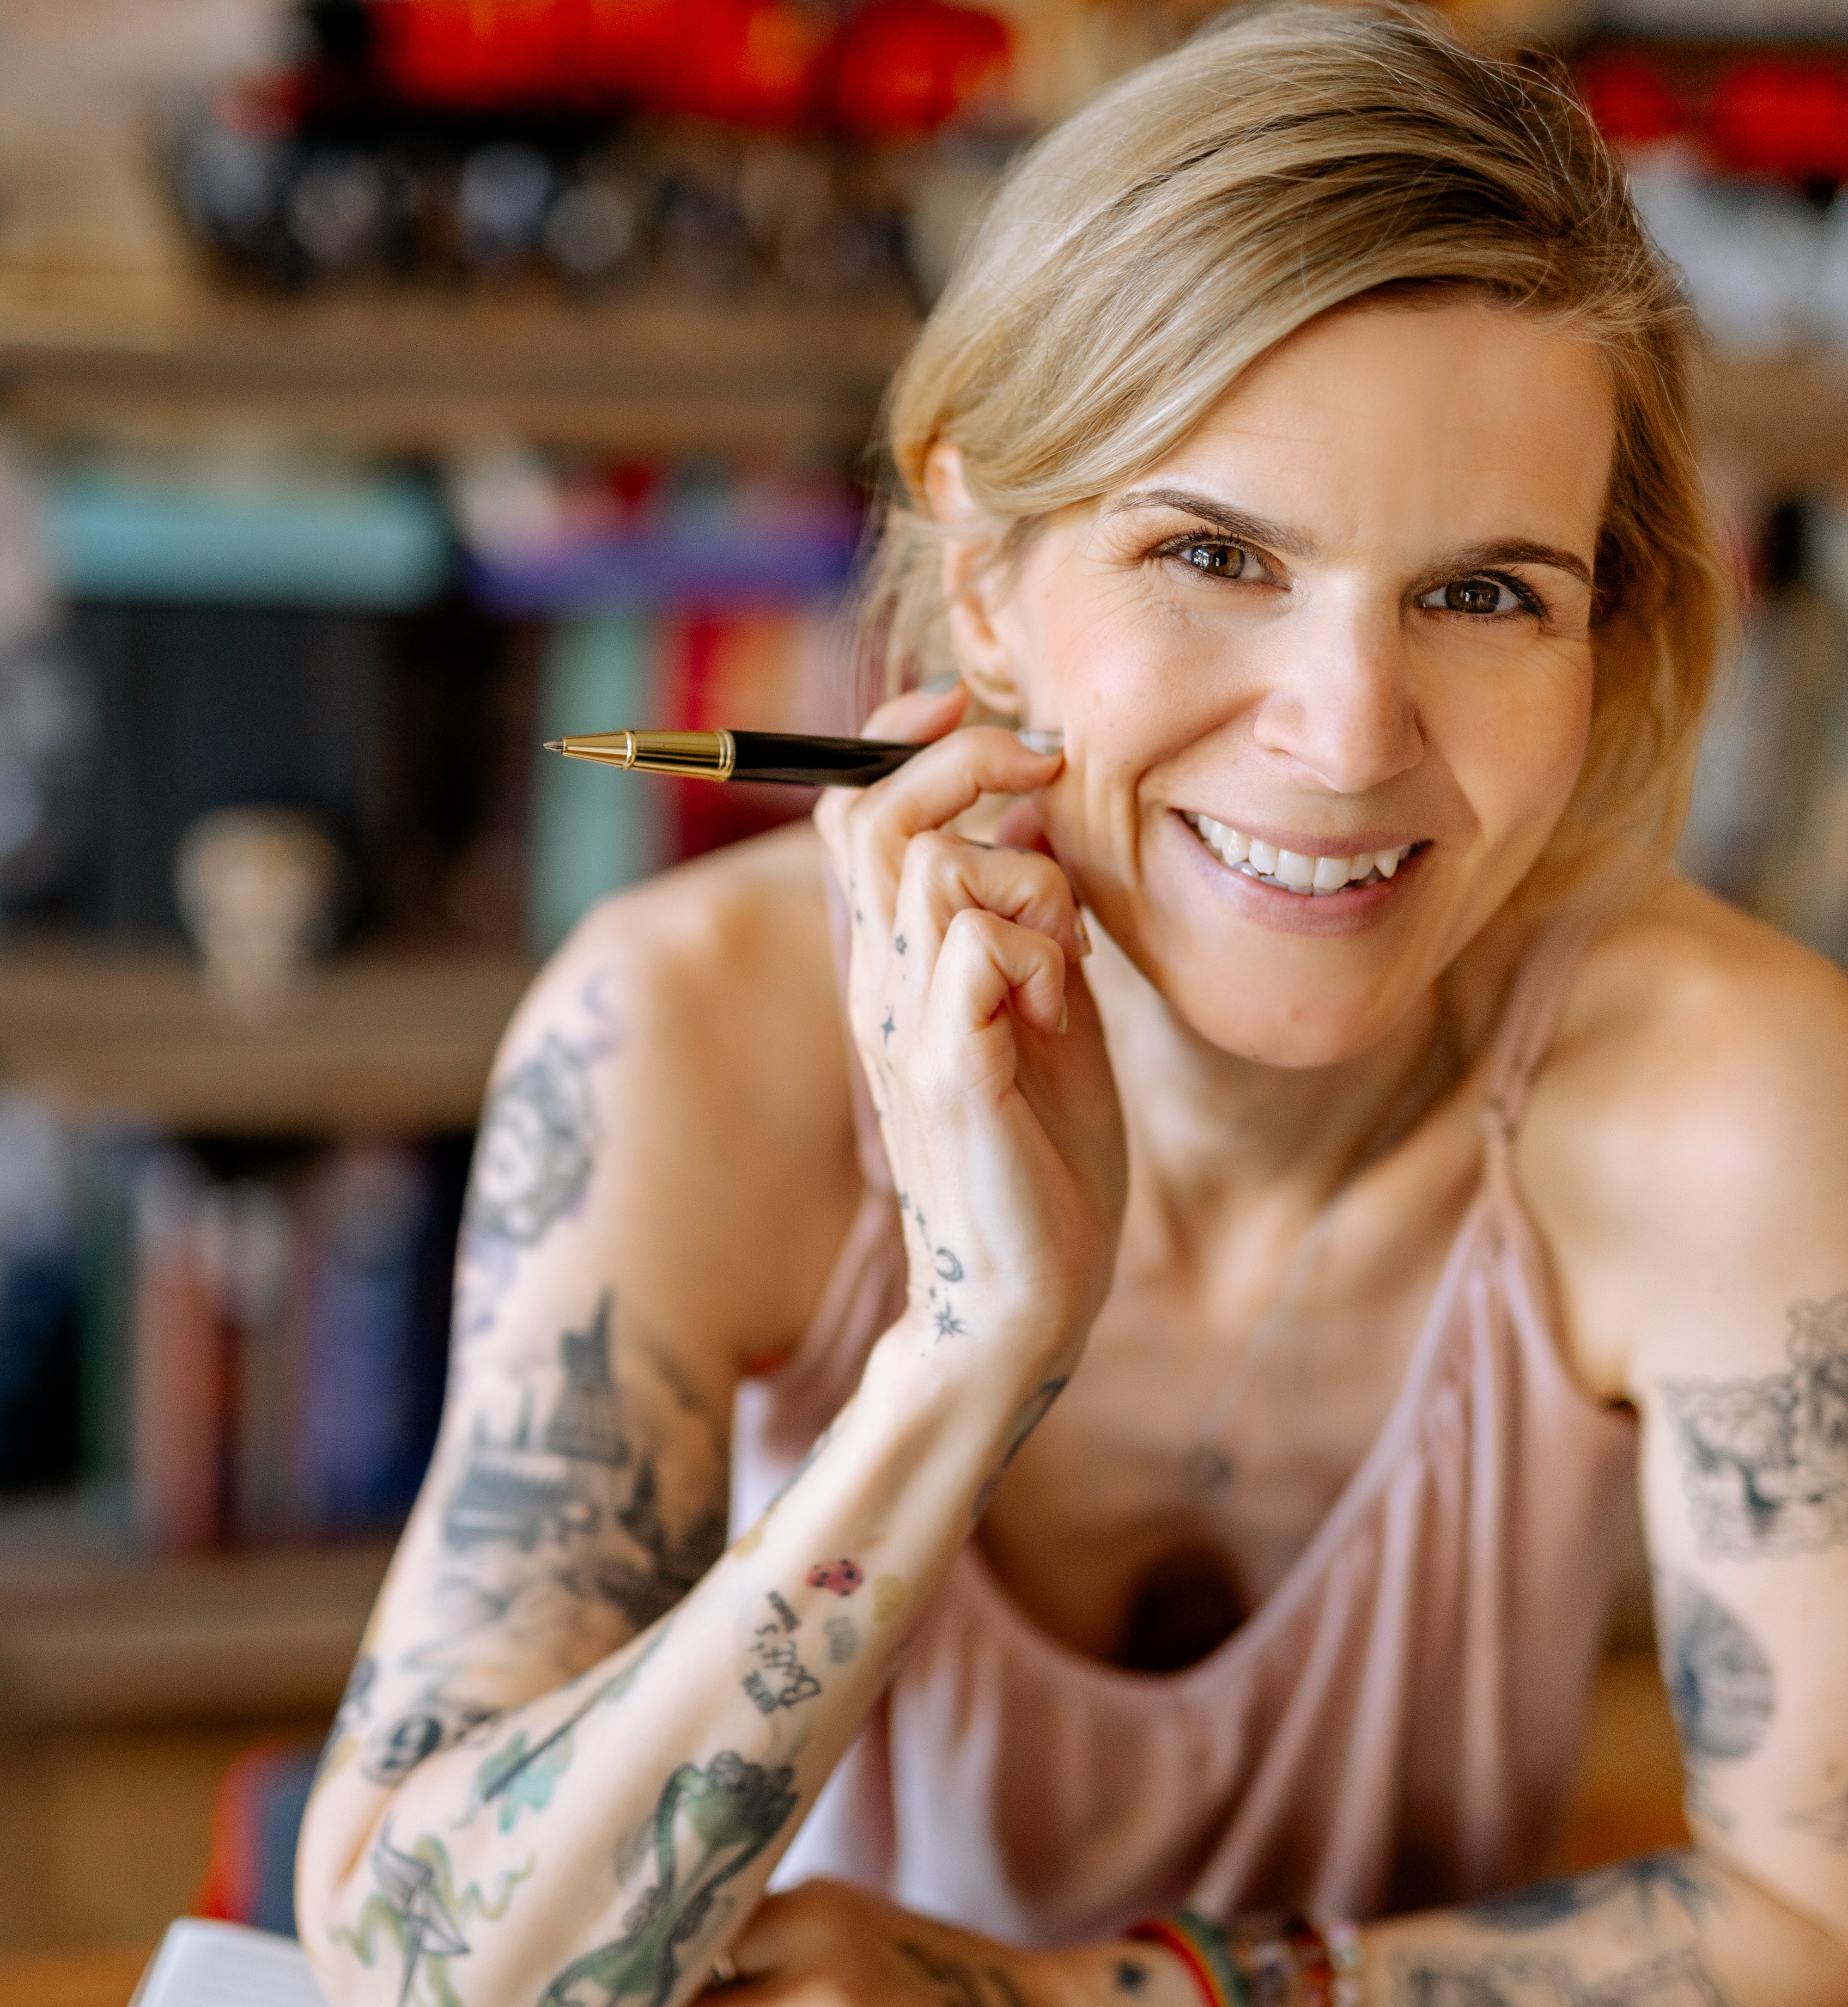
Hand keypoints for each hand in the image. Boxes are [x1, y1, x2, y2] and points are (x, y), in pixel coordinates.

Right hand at [812, 686, 1125, 1381]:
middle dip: (967, 763)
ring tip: (1063, 966)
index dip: (901, 739)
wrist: (1025, 1297)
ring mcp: (906, 1028)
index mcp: (898, 966)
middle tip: (1042, 777)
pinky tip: (1060, 1017)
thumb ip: (1033, 920)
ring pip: (939, 868)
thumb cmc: (1043, 1159)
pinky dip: (1041, 960)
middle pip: (877, 814)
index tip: (968, 709)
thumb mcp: (1045, 1012)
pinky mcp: (947, 1073)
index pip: (854, 812)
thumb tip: (1037, 815)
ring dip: (1028, 889)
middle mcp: (881, 987)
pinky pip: (983, 949)